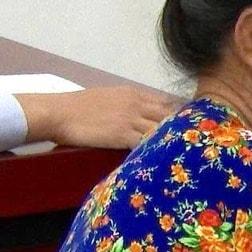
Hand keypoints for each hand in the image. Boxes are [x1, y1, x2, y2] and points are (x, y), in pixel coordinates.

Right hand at [17, 87, 175, 150]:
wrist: (59, 113)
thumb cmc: (79, 106)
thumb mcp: (110, 96)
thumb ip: (129, 102)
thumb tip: (142, 112)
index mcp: (134, 93)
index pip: (167, 102)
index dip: (179, 114)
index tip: (189, 126)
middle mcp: (137, 104)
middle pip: (170, 115)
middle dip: (182, 128)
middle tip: (192, 141)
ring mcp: (131, 119)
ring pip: (162, 129)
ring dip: (171, 141)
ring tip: (182, 153)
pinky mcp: (123, 135)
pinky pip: (146, 143)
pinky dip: (155, 150)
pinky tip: (163, 158)